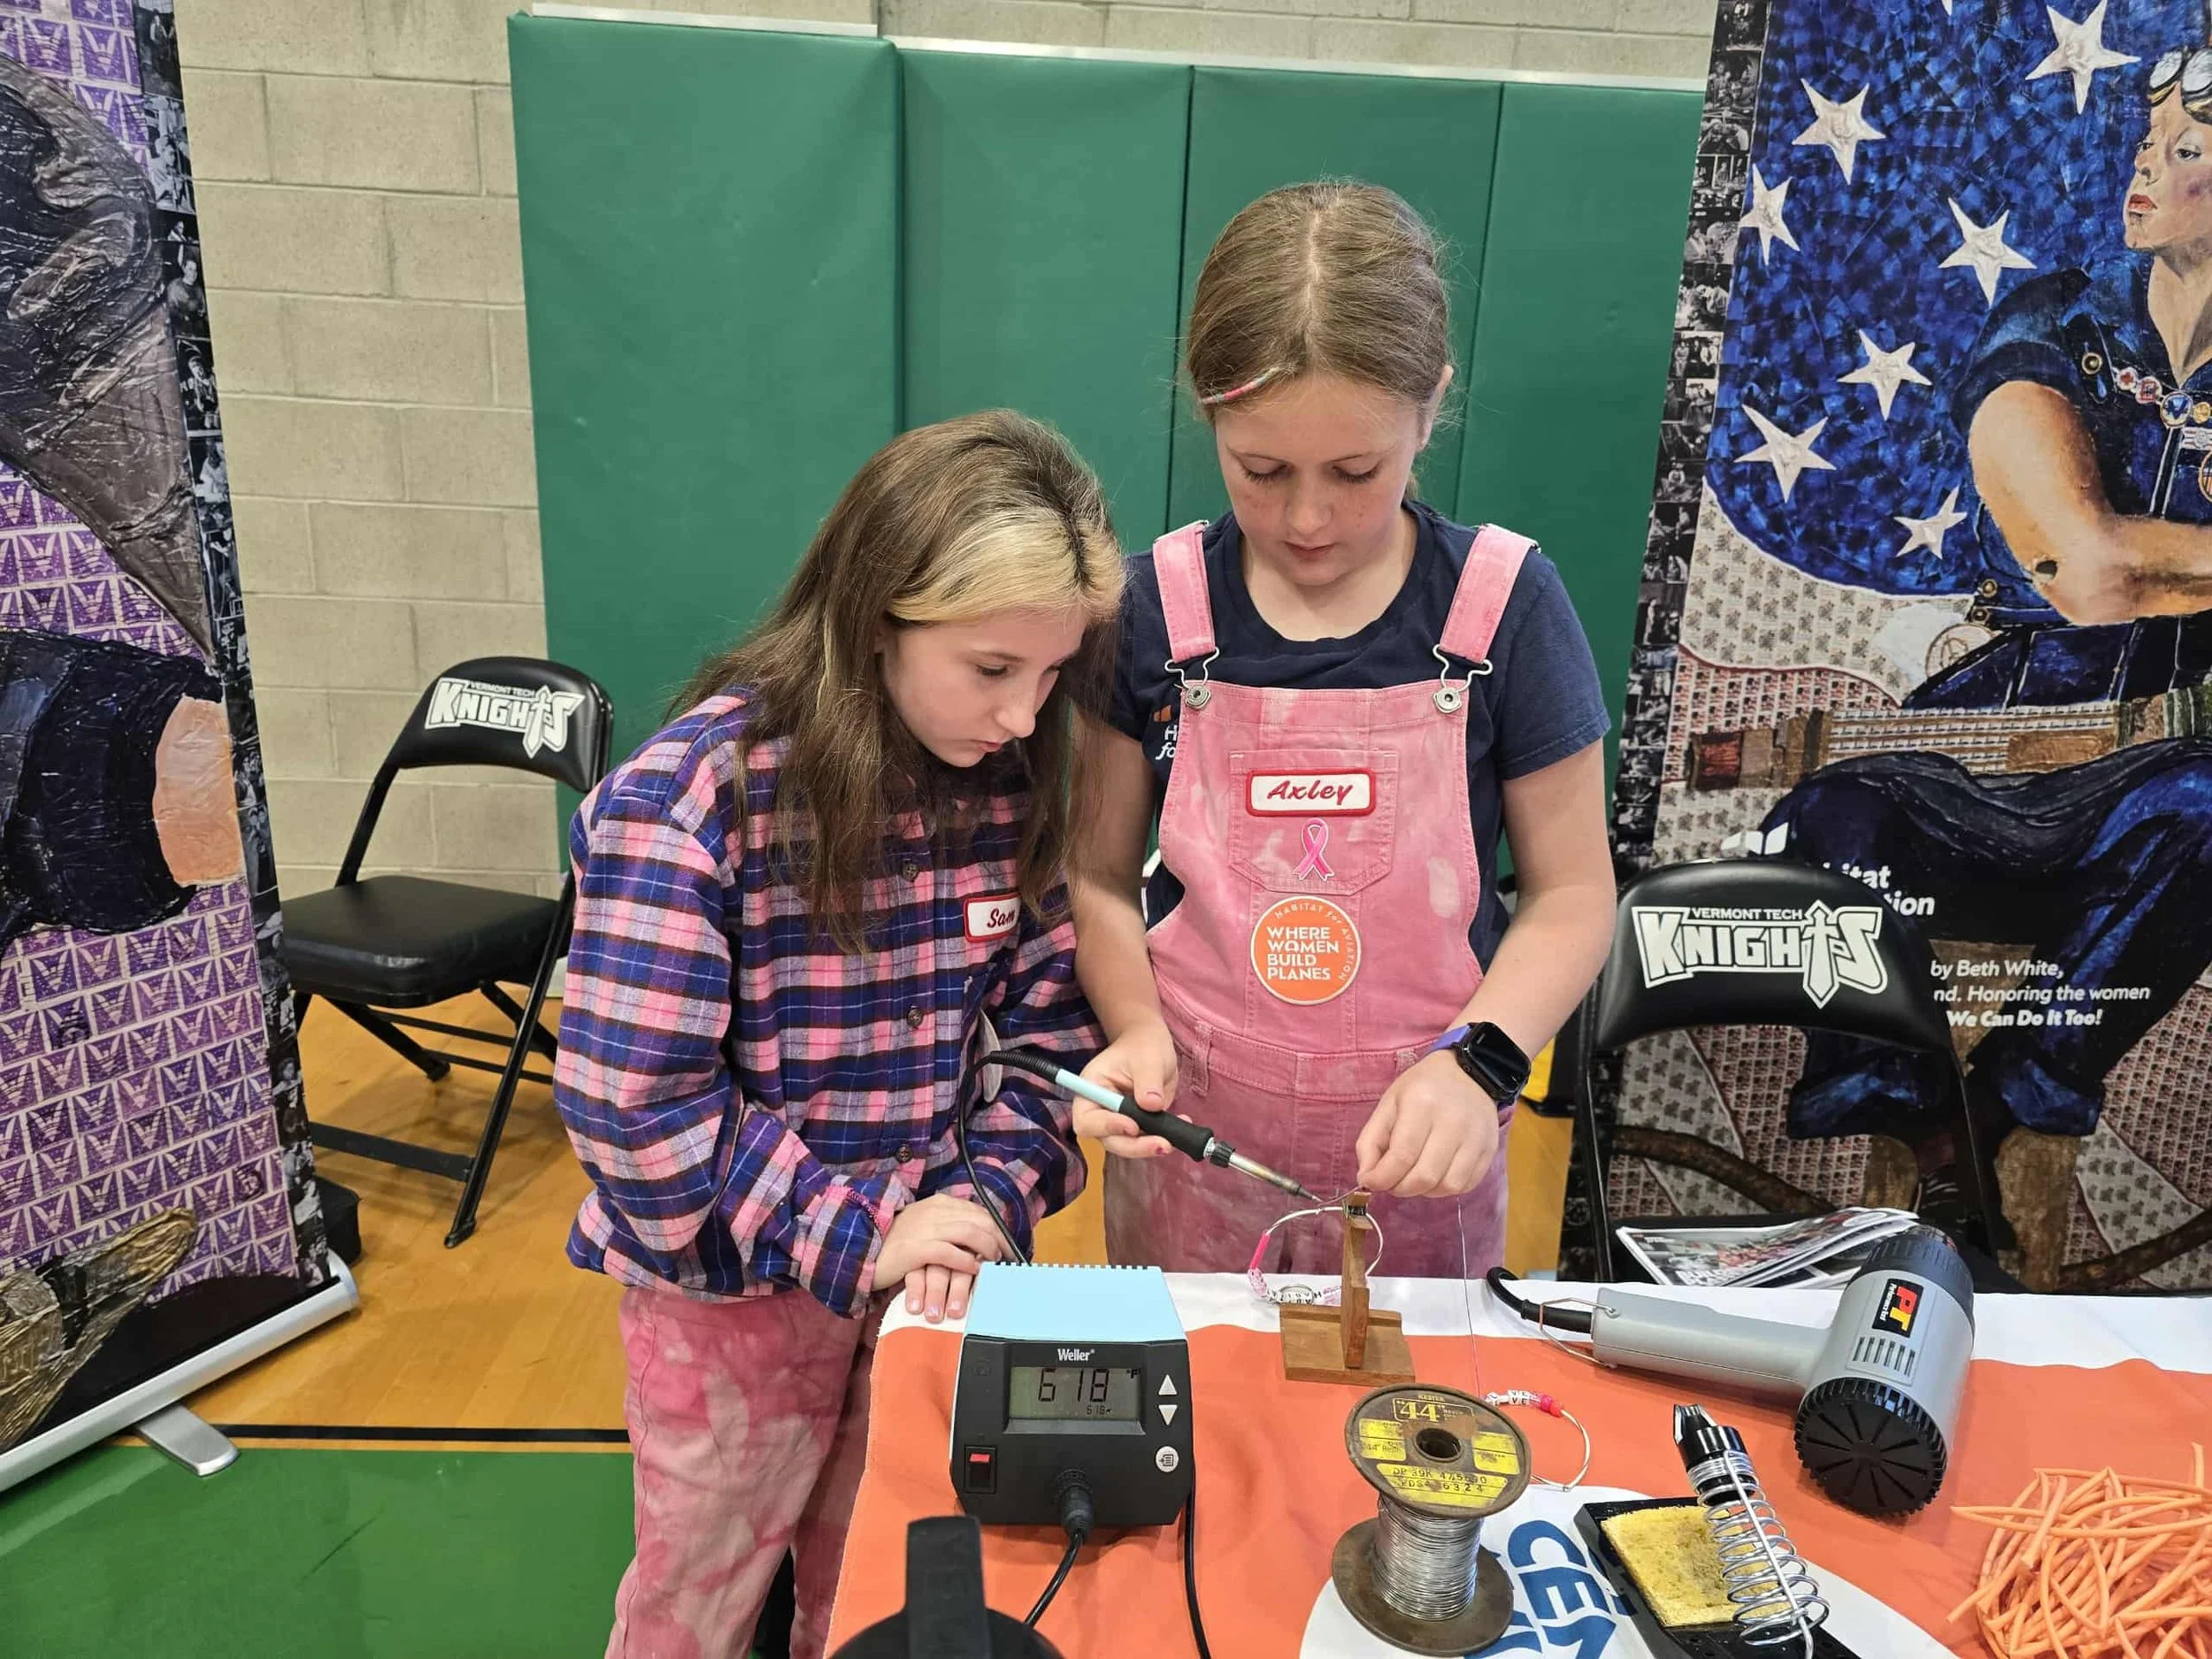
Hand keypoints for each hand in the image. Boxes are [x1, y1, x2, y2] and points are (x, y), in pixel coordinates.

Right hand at [875, 1195, 1005, 1321]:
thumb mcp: (925, 1228)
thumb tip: (978, 1237)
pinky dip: (967, 1261)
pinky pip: (950, 1253)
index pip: (979, 1211)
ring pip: (970, 1233)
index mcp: (938, 1204)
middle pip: (980, 1220)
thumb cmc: (895, 1244)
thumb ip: (948, 1227)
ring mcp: (924, 1228)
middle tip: (1008, 1259)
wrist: (860, 1250)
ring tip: (993, 1264)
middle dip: (1000, 1240)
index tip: (1008, 1246)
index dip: (998, 1229)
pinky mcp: (916, 1249)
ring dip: (988, 1249)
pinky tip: (975, 1270)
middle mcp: (934, 1211)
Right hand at [1075, 1018, 1179, 1159]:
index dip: (1106, 1128)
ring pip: (1129, 1145)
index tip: (1132, 1126)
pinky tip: (1183, 1125)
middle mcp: (1101, 1110)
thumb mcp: (1147, 1058)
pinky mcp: (1139, 1125)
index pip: (1087, 1120)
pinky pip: (1148, 1139)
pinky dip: (1165, 1137)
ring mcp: (1120, 1120)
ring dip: (1150, 1146)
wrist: (1153, 1045)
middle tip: (1162, 1144)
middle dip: (1135, 1146)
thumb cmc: (1143, 1045)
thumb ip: (1148, 1081)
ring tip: (1174, 1139)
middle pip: (1109, 1140)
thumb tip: (1152, 1105)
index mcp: (1092, 1090)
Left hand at [1355, 1051, 1502, 1198]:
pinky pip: (1465, 1185)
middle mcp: (1453, 1122)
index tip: (1370, 1182)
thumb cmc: (1422, 1088)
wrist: (1470, 1073)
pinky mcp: (1490, 1149)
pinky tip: (1435, 1175)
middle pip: (1424, 1176)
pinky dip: (1445, 1189)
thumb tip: (1366, 1179)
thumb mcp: (1389, 1104)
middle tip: (1391, 1182)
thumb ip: (1370, 1141)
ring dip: (1423, 1192)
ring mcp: (1476, 1137)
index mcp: (1422, 1104)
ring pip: (1447, 1186)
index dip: (1382, 1178)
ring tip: (1413, 1178)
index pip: (1402, 1156)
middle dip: (1400, 1188)